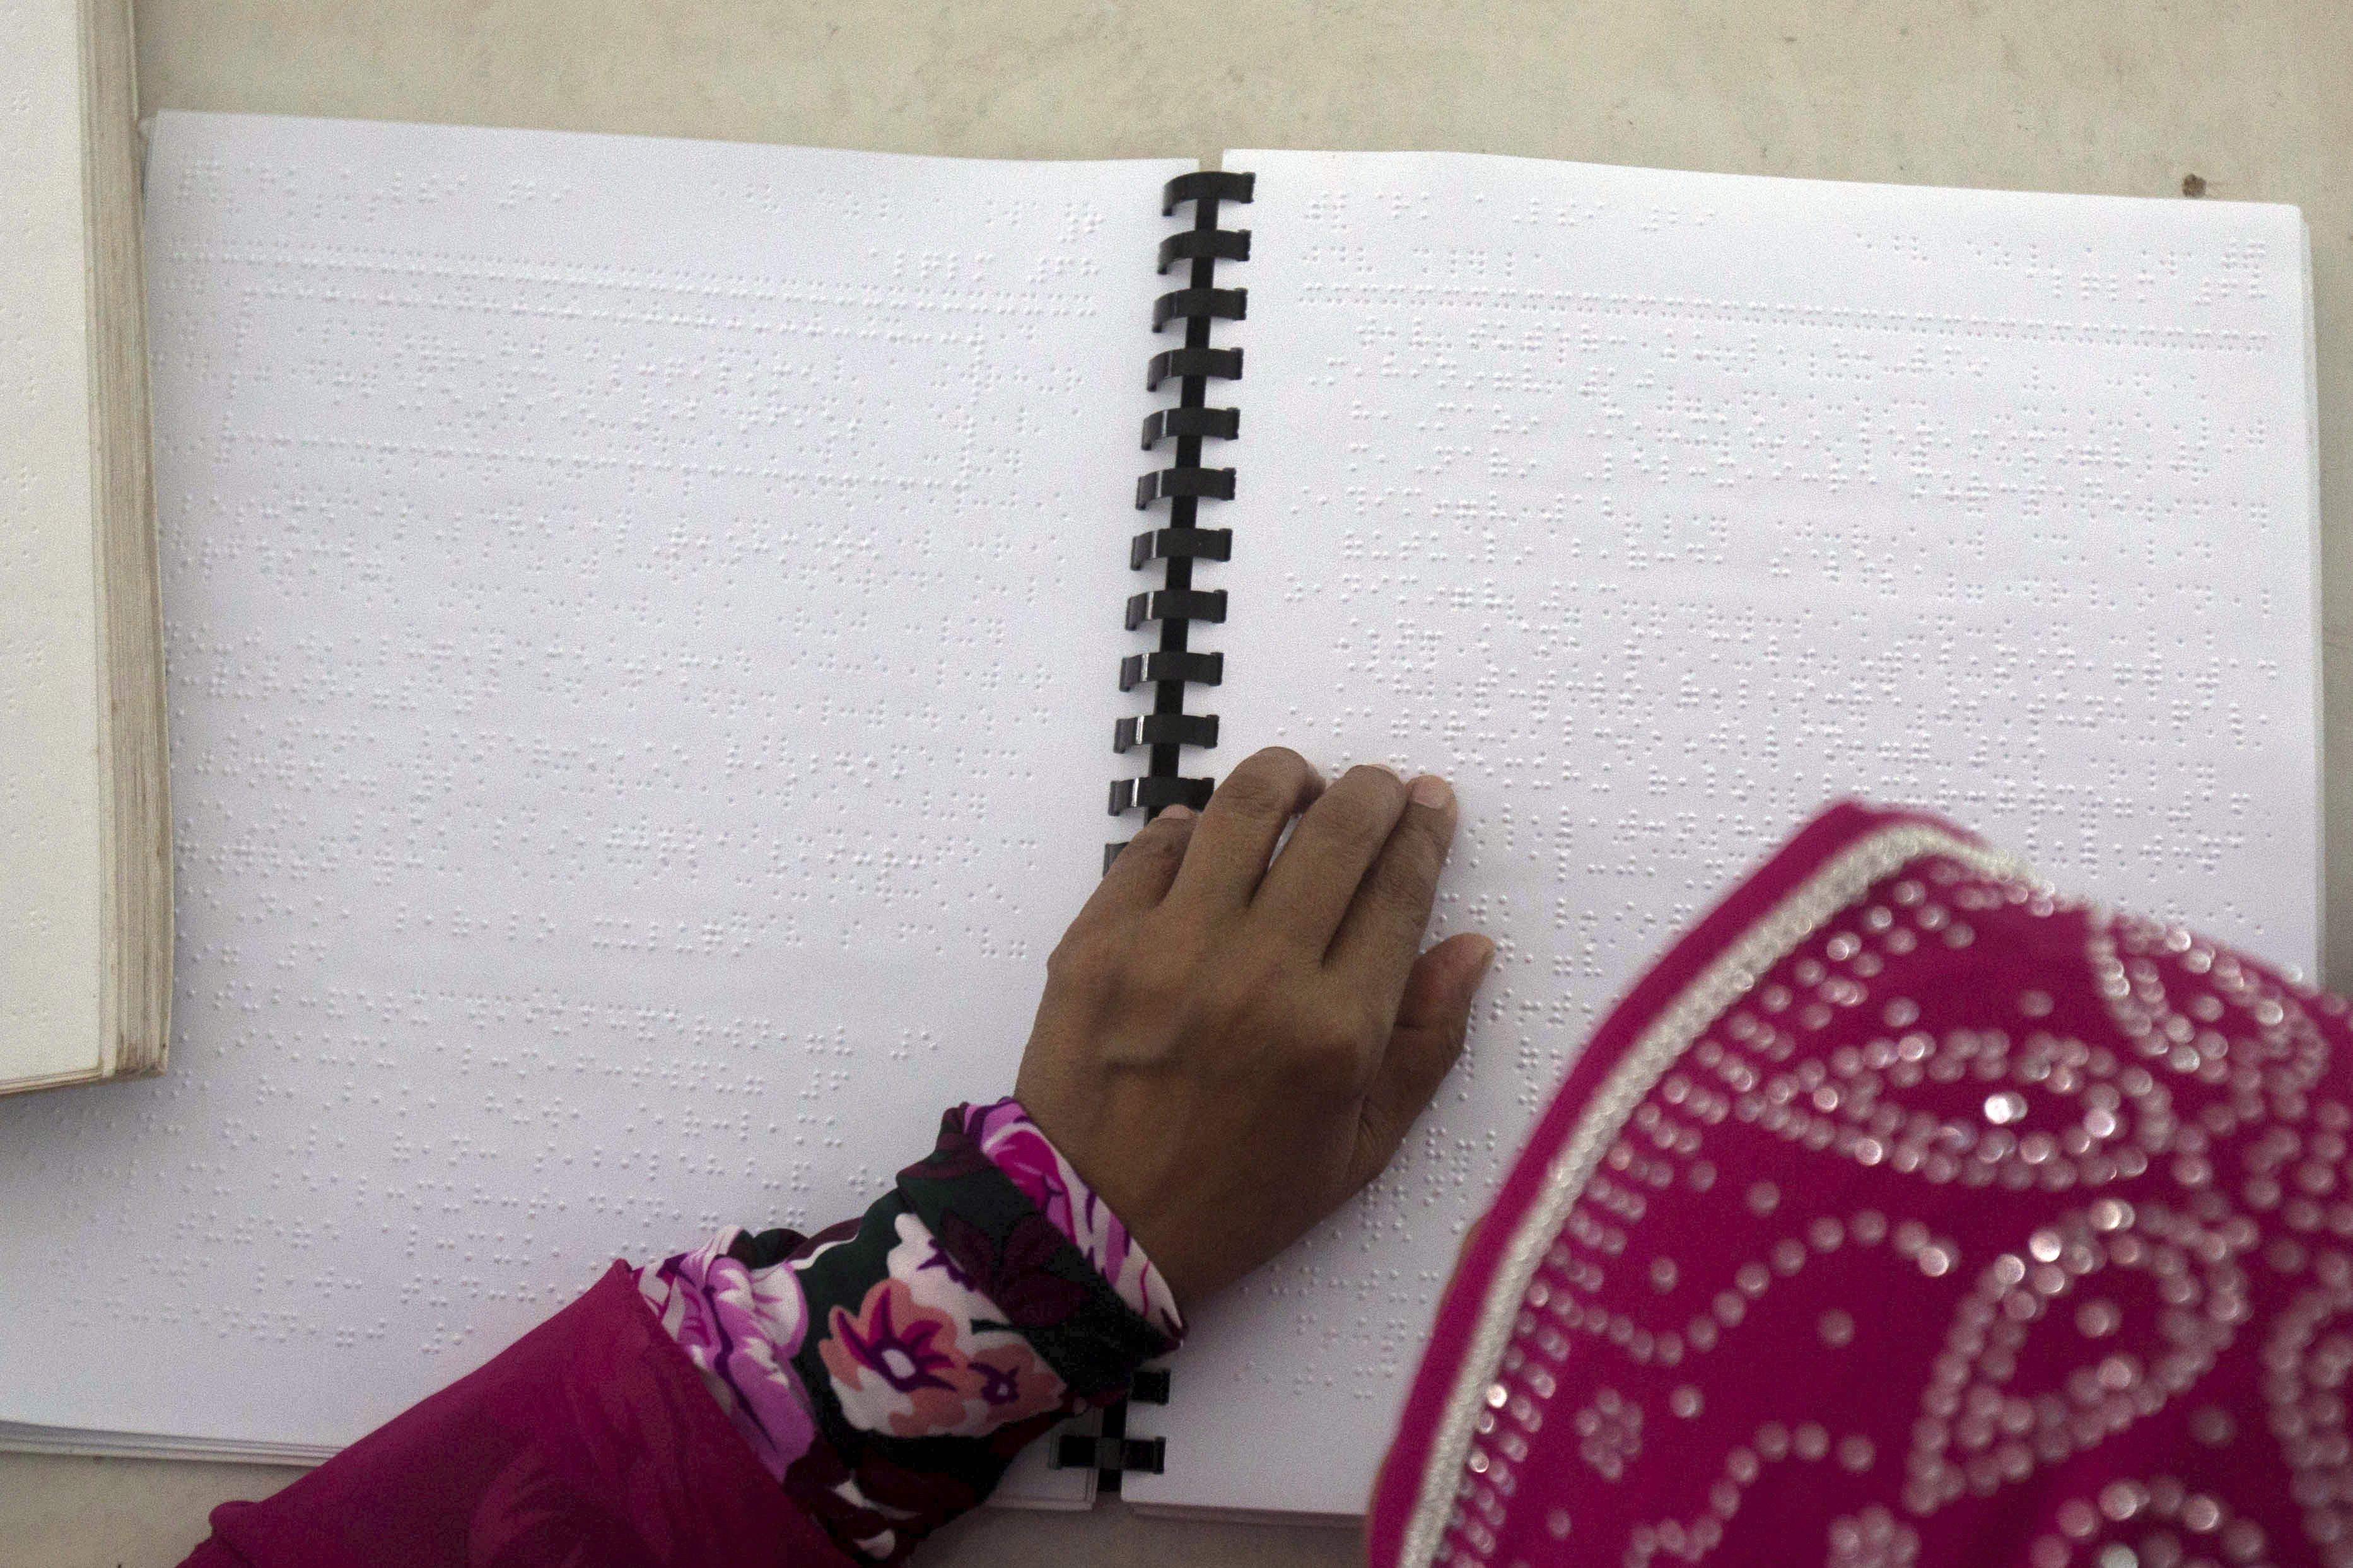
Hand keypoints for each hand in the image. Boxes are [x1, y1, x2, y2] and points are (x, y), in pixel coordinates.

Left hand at [1014, 747, 1494, 1311]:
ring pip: (1244, 809)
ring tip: (1299, 786)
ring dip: (1285, 779)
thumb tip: (1471, 946)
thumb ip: (1427, 1047)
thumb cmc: (1238, 1198)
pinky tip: (1212, 840)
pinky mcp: (1097, 940)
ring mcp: (1170, 949)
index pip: (1399, 891)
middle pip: (1336, 831)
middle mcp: (1260, 975)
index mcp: (1337, 1033)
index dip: (1424, 832)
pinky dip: (1193, 825)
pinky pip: (1156, 843)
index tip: (1431, 803)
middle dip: (1373, 793)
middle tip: (1378, 790)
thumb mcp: (1360, 1149)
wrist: (1092, 1231)